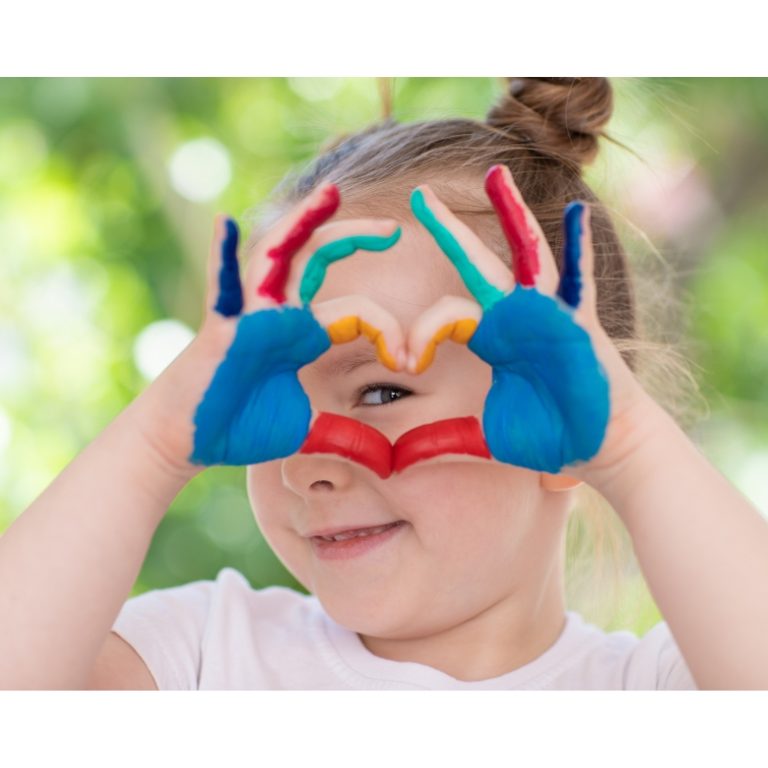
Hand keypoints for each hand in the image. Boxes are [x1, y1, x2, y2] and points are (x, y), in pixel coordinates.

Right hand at [133, 183, 404, 474]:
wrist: (191, 440)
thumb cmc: (243, 426)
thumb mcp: (308, 428)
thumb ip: (346, 434)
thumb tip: (387, 458)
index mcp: (303, 332)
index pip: (355, 311)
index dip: (388, 330)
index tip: (411, 359)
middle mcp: (279, 314)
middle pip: (317, 259)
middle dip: (353, 237)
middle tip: (395, 229)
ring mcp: (249, 315)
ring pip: (276, 256)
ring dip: (301, 222)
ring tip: (330, 194)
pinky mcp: (221, 330)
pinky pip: (221, 287)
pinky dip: (221, 256)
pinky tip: (225, 223)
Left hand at [404, 164, 650, 478]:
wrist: (600, 448)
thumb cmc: (546, 437)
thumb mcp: (484, 438)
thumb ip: (442, 439)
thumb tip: (396, 460)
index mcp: (491, 336)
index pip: (445, 315)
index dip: (419, 334)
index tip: (405, 363)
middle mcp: (516, 316)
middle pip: (477, 263)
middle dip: (449, 230)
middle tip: (419, 196)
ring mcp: (550, 314)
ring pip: (527, 255)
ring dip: (511, 215)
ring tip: (494, 175)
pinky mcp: (580, 324)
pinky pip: (581, 281)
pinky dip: (582, 248)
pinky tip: (579, 212)